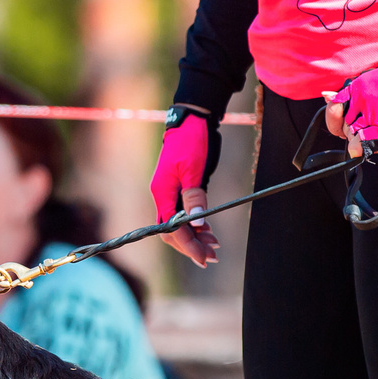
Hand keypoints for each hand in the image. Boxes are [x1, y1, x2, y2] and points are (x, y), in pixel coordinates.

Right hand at [150, 113, 218, 266]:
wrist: (190, 121)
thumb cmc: (190, 141)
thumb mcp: (193, 168)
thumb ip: (194, 196)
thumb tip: (195, 223)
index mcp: (162, 192)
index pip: (171, 228)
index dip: (188, 245)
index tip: (204, 257)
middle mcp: (163, 196)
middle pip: (172, 232)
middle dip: (191, 246)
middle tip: (213, 257)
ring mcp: (170, 194)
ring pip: (178, 225)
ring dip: (195, 238)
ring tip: (215, 246)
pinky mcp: (179, 190)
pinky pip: (183, 215)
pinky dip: (196, 226)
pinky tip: (208, 231)